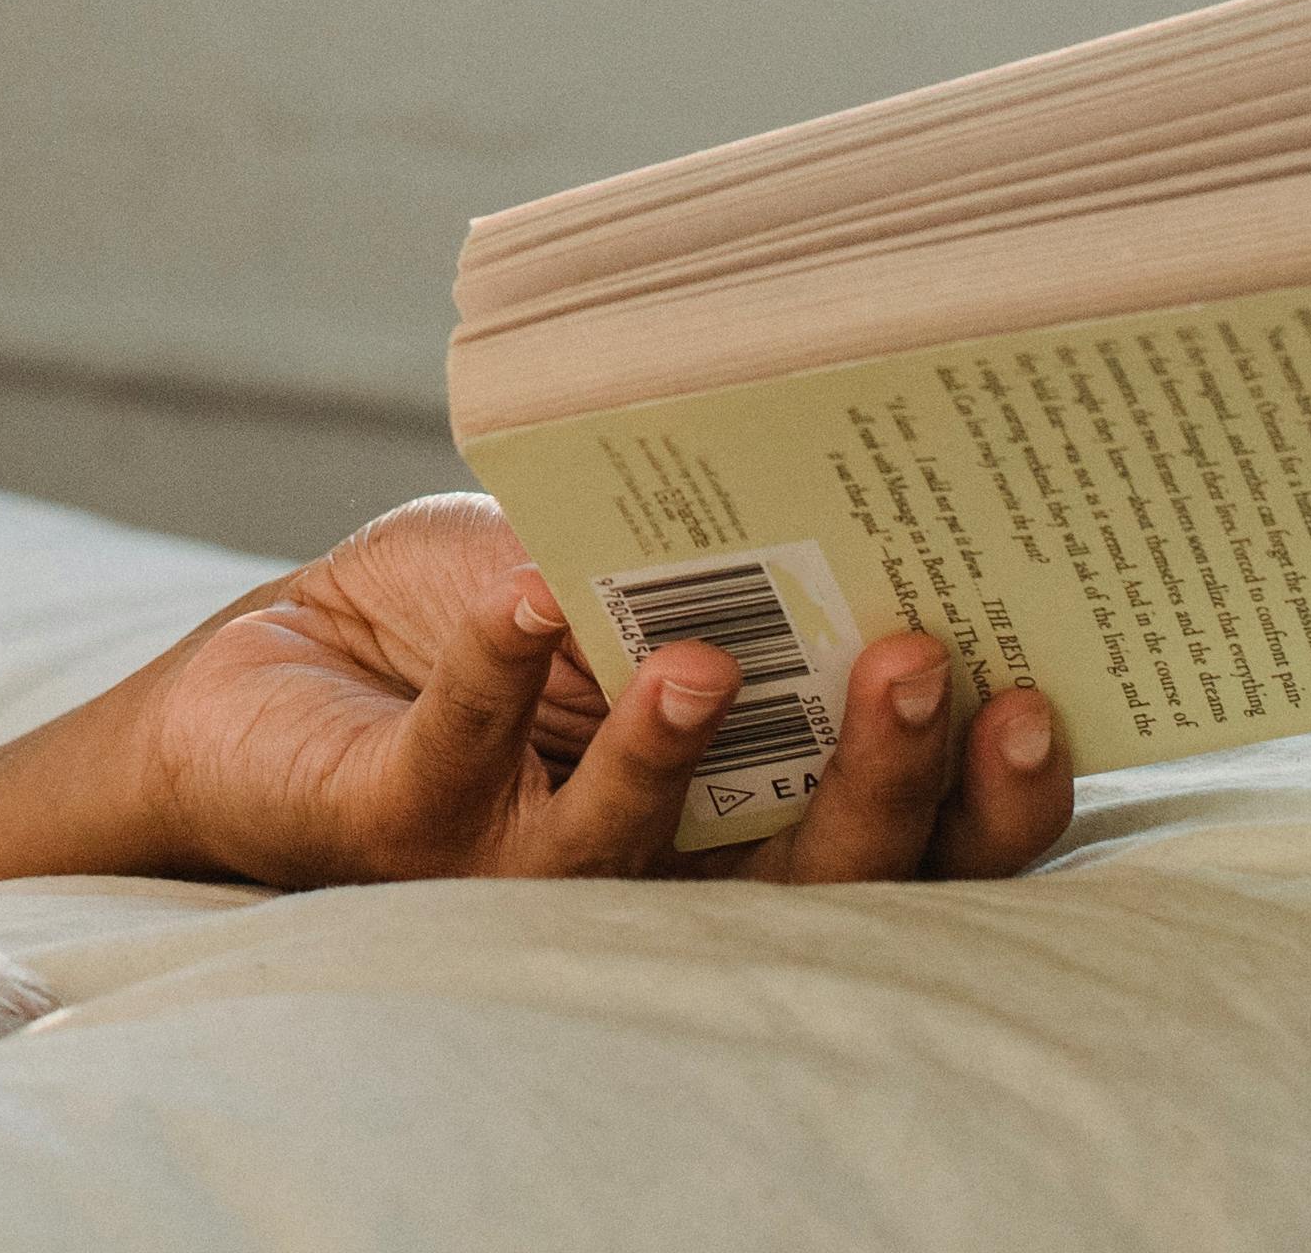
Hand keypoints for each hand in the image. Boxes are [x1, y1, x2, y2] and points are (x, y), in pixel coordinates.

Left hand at [0, 491, 1068, 898]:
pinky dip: (485, 681)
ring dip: (675, 749)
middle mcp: (662, 865)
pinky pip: (455, 772)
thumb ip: (720, 541)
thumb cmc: (472, 609)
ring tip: (702, 654)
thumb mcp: (616, 548)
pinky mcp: (398, 836)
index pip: (909, 830)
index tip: (1038, 696)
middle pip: (810, 871)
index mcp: (751, 800)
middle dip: (875, 779)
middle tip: (929, 666)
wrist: (272, 667)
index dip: (985, 791)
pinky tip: (516, 606)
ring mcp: (526, 867)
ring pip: (636, 856)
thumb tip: (848, 439)